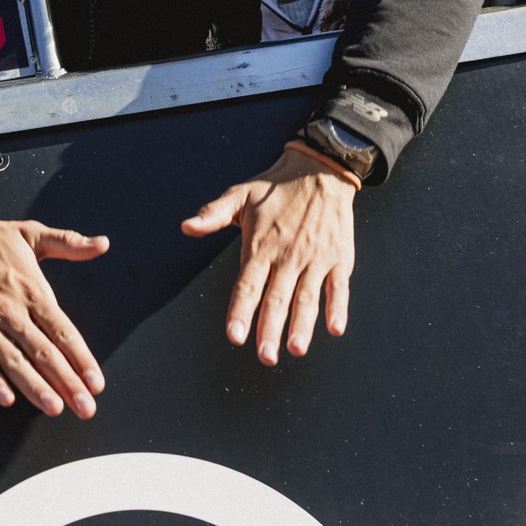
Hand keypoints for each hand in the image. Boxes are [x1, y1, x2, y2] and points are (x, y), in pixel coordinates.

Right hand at [0, 191, 108, 417]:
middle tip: (85, 408)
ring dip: (35, 387)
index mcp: (32, 290)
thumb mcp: (32, 233)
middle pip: (44, 352)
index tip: (96, 383)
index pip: (63, 331)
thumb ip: (70, 243)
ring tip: (54, 407)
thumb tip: (103, 243)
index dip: (82, 359)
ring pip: (14, 361)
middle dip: (67, 383)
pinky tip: (6, 397)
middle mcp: (11, 310)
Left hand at [182, 145, 358, 366]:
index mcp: (261, 245)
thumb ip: (213, 214)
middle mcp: (287, 256)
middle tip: (265, 356)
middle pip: (277, 298)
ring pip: (307, 298)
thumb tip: (186, 227)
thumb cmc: (275, 187)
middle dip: (270, 329)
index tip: (235, 334)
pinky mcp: (338, 258)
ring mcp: (315, 258)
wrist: (320, 169)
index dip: (241, 310)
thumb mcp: (239, 194)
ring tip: (295, 349)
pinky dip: (338, 307)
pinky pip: (339, 287)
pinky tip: (335, 328)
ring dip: (302, 325)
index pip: (248, 284)